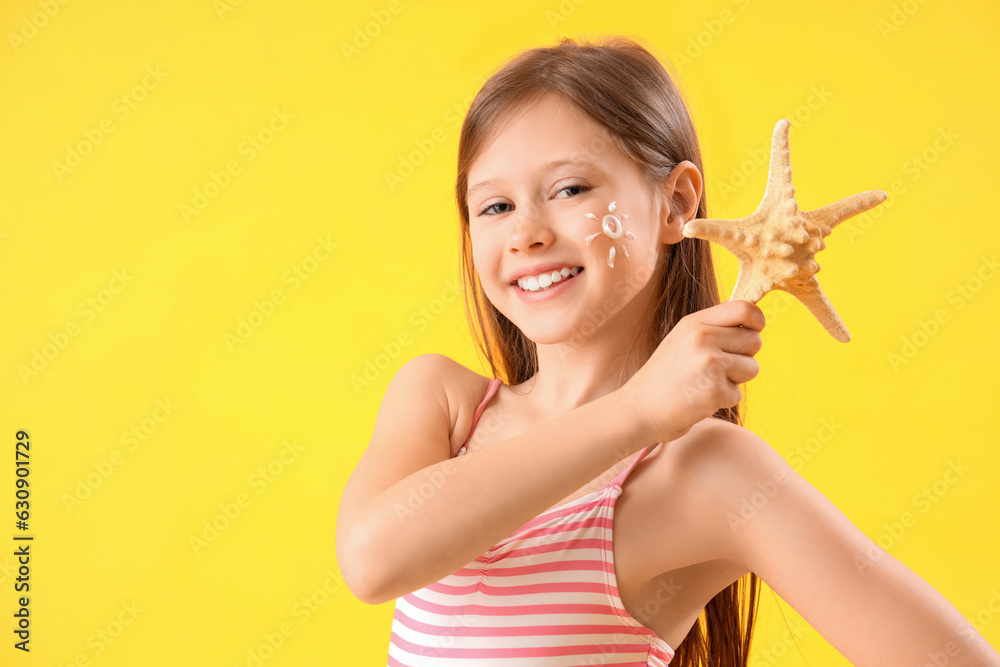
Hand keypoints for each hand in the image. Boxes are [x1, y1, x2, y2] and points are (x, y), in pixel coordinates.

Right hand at [618, 300, 764, 442]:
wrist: (638, 409)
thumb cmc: (664, 377)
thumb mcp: (682, 340)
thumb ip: (713, 329)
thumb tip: (752, 324)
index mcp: (694, 323)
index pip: (744, 309)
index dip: (757, 321)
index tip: (755, 331)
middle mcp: (703, 339)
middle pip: (754, 341)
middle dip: (744, 357)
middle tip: (717, 369)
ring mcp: (710, 364)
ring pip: (752, 368)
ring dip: (736, 380)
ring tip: (706, 383)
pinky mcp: (715, 390)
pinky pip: (738, 393)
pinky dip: (723, 400)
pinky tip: (700, 399)